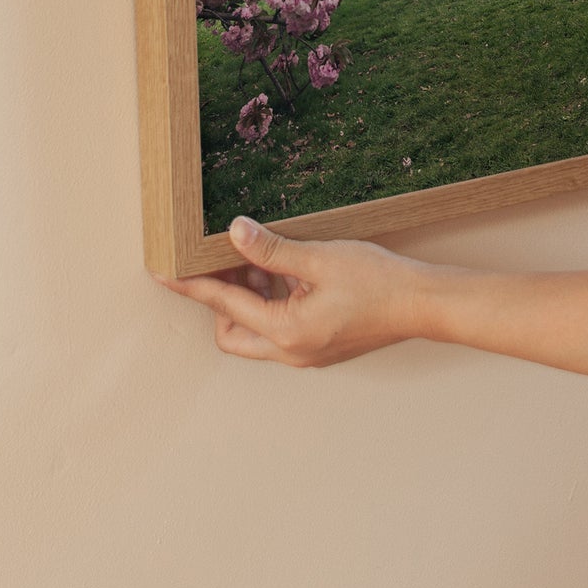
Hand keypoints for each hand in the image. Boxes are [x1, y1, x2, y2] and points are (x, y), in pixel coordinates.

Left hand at [163, 216, 423, 365]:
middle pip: (232, 333)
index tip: (164, 273)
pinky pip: (280, 329)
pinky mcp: (320, 346)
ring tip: (258, 259)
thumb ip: (273, 250)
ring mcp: (307, 353)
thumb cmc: (378, 282)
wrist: (423, 304)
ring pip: (257, 332)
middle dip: (221, 300)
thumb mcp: (320, 258)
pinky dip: (273, 303)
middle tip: (222, 261)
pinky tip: (287, 272)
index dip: (192, 286)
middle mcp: (291, 352)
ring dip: (250, 299)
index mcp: (286, 333)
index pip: (224, 307)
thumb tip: (234, 233)